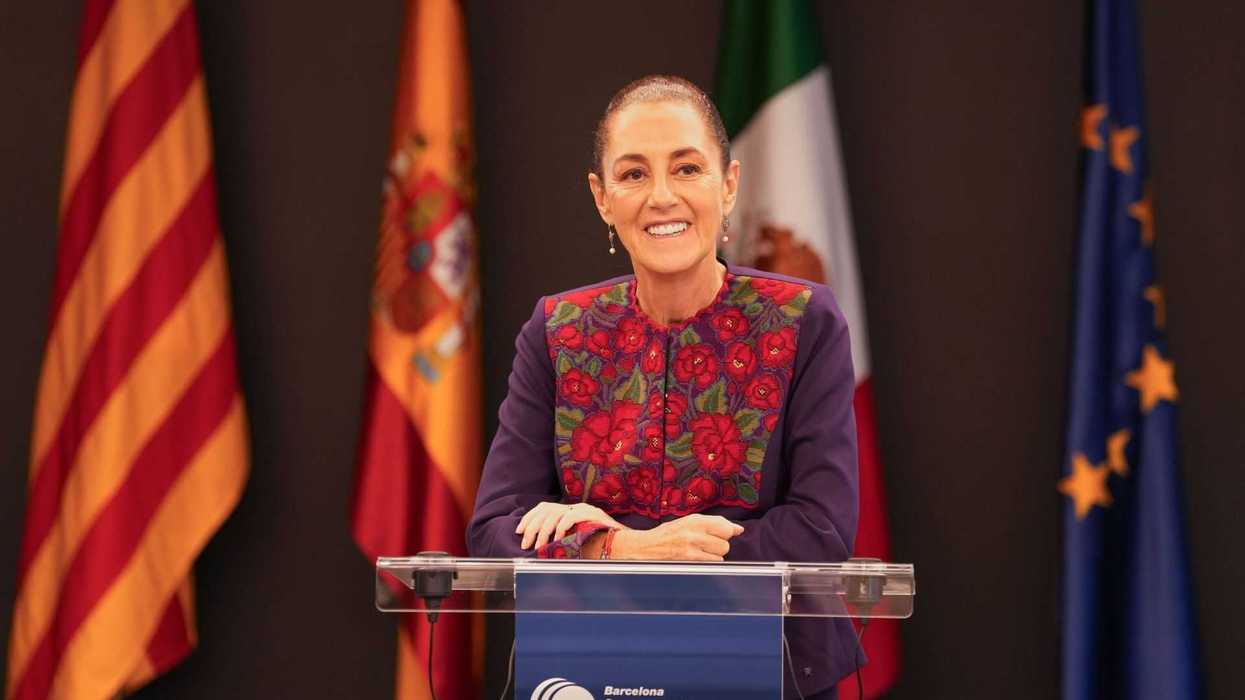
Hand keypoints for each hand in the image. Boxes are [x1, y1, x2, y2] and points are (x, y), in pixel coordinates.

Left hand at [516, 501, 621, 549]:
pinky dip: (561, 527)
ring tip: (539, 547)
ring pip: (555, 513)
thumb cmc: (600, 547)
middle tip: (525, 544)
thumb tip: (539, 548)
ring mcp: (584, 509)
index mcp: (569, 511)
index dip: (529, 517)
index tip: (519, 531)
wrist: (624, 545)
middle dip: (532, 527)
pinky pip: (571, 516)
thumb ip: (560, 541)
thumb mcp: (575, 542)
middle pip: (546, 510)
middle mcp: (575, 507)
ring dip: (543, 531)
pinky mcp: (592, 514)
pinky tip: (557, 539)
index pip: (544, 507)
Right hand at [611, 514, 743, 560]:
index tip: (725, 534)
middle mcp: (694, 532)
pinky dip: (708, 563)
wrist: (645, 548)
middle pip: (725, 542)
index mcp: (694, 520)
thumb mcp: (688, 522)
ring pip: (720, 554)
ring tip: (700, 551)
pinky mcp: (689, 560)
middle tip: (706, 544)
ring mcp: (692, 548)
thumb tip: (738, 529)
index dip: (728, 532)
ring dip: (714, 555)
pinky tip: (697, 559)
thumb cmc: (667, 535)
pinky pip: (712, 563)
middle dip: (720, 545)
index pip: (725, 526)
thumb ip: (713, 524)